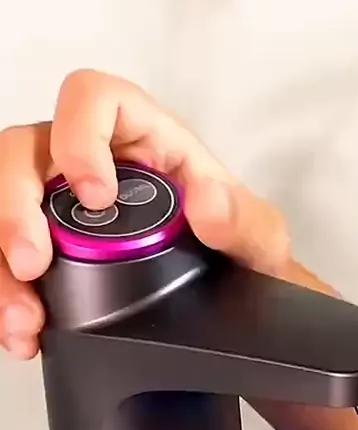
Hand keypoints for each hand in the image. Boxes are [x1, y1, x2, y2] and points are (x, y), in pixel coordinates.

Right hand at [0, 69, 289, 358]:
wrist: (230, 303)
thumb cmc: (239, 255)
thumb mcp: (260, 239)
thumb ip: (245, 221)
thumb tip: (207, 202)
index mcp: (144, 139)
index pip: (92, 98)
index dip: (79, 135)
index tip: (95, 195)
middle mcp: (93, 163)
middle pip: (23, 152)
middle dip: (14, 206)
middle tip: (34, 263)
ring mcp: (62, 204)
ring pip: (2, 202)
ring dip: (1, 261)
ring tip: (25, 318)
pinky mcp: (51, 246)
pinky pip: (8, 254)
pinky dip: (7, 293)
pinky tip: (25, 330)